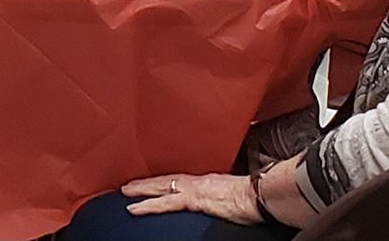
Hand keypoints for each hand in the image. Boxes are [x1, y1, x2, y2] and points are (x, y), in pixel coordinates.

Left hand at [121, 172, 258, 224]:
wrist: (262, 195)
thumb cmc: (253, 197)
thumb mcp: (233, 193)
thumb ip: (221, 194)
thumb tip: (220, 200)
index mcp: (207, 181)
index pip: (180, 180)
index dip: (163, 182)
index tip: (149, 183)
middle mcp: (199, 182)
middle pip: (167, 180)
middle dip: (147, 183)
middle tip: (127, 186)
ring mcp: (196, 189)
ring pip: (163, 187)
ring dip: (143, 190)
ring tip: (126, 193)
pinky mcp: (196, 199)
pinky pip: (168, 202)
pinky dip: (150, 204)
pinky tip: (136, 208)